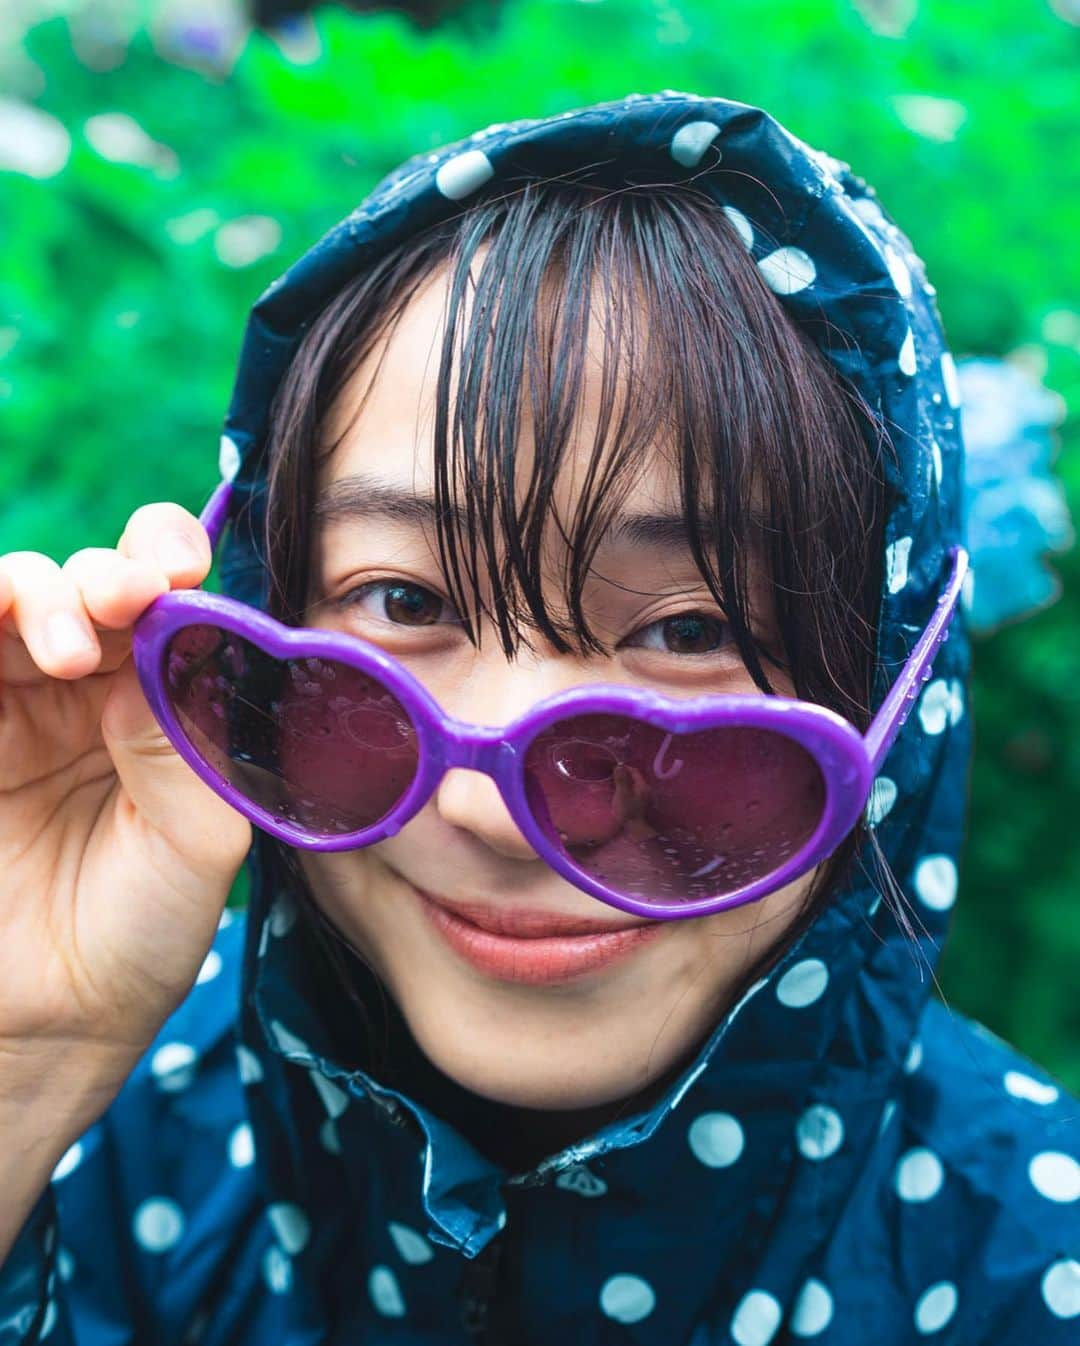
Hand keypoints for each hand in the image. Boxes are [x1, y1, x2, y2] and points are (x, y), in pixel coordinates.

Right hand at [0, 502, 251, 1096]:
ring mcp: (14, 705)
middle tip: (127, 600)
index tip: (179, 571)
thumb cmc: (141, 933)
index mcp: (164, 704)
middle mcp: (90, 691)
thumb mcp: (198, 837)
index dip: (169, 564)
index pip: (169, 604)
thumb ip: (185, 736)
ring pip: (13, 598)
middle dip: (108, 576)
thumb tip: (172, 636)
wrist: (49, 1026)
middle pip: (90, 585)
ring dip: (40, 594)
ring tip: (67, 650)